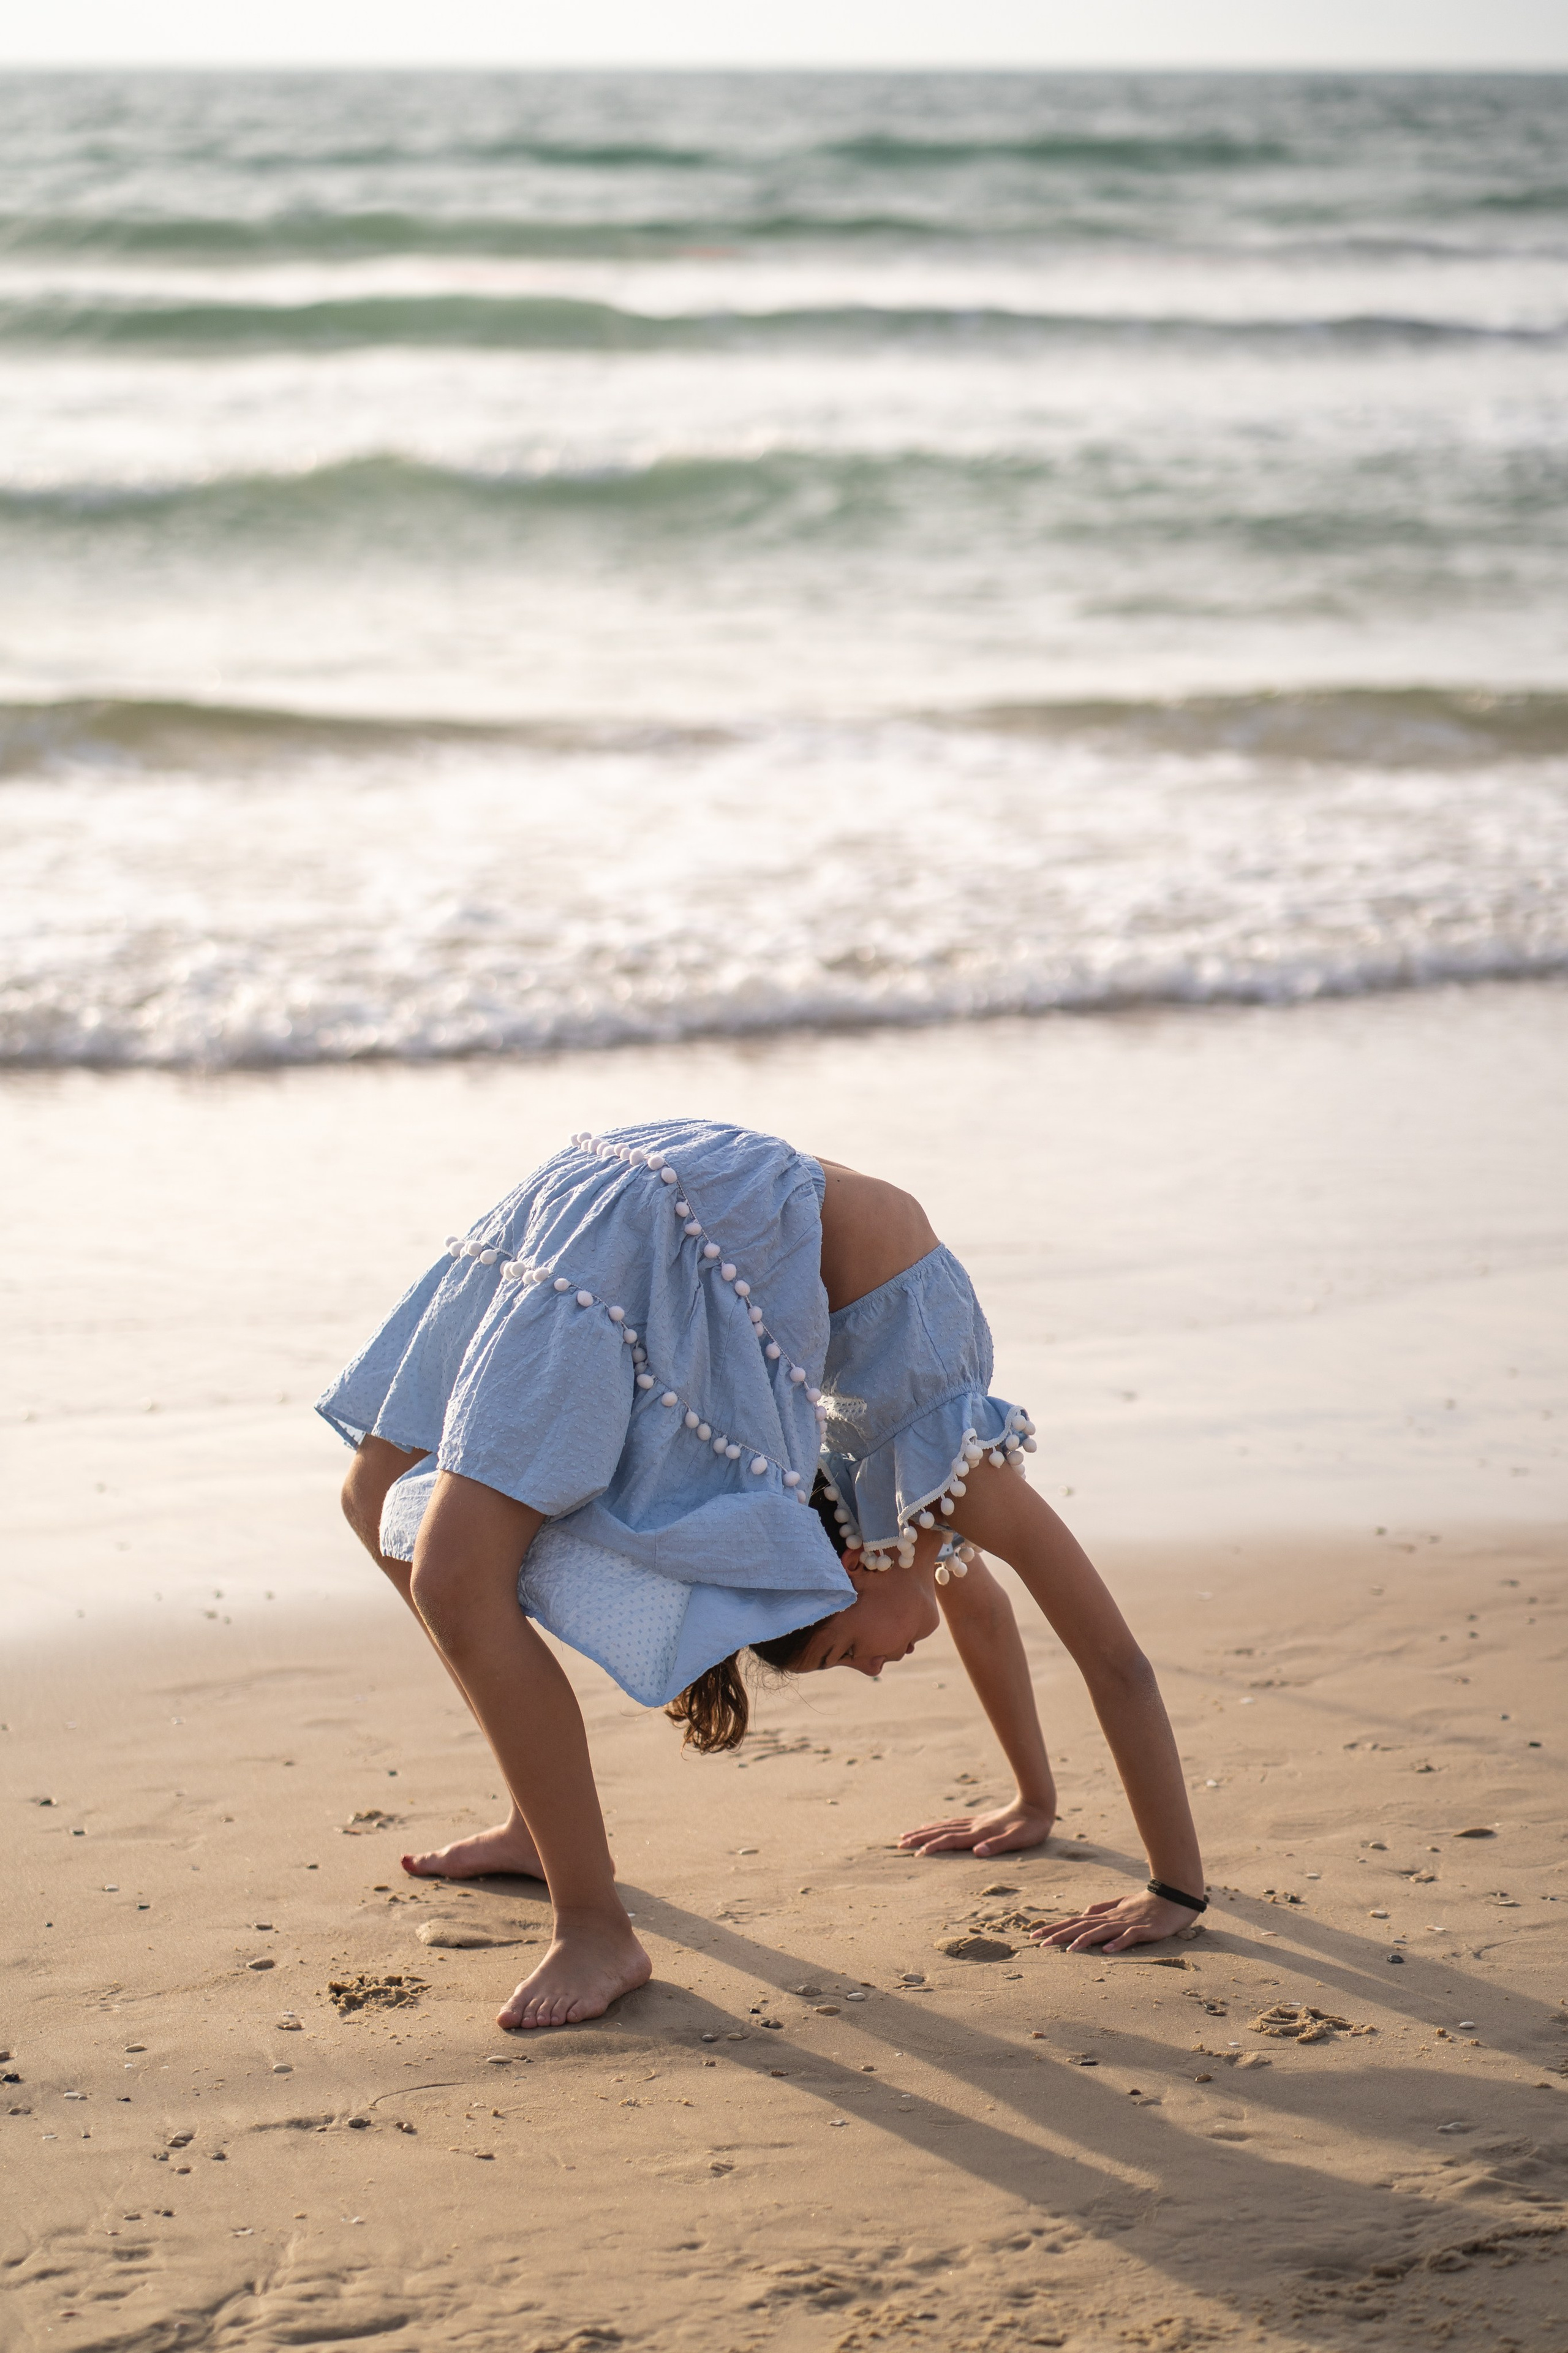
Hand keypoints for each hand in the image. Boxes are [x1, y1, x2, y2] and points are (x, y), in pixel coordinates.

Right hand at [898, 1797, 1055, 1857]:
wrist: (1037, 1804)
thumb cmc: (1030, 1827)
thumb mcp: (1018, 1840)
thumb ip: (997, 1846)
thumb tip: (977, 1852)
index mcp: (980, 1833)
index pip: (951, 1840)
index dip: (934, 1847)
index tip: (917, 1854)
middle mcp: (974, 1826)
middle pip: (941, 1831)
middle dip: (920, 1837)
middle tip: (900, 1842)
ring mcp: (975, 1822)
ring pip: (944, 1825)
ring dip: (925, 1830)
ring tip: (909, 1834)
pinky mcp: (980, 1820)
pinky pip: (953, 1823)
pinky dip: (939, 1825)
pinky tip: (934, 1826)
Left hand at [1031, 1891, 1192, 1953]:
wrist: (1174, 1897)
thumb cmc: (1146, 1903)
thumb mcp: (1121, 1905)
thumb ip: (1102, 1908)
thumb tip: (1082, 1912)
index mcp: (1106, 1915)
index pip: (1075, 1922)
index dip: (1056, 1928)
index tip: (1036, 1935)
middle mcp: (1112, 1918)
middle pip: (1082, 1926)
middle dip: (1060, 1935)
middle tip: (1039, 1943)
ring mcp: (1127, 1924)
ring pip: (1101, 1931)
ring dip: (1084, 1940)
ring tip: (1068, 1950)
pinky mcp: (1144, 1930)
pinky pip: (1129, 1937)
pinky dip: (1117, 1943)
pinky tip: (1106, 1951)